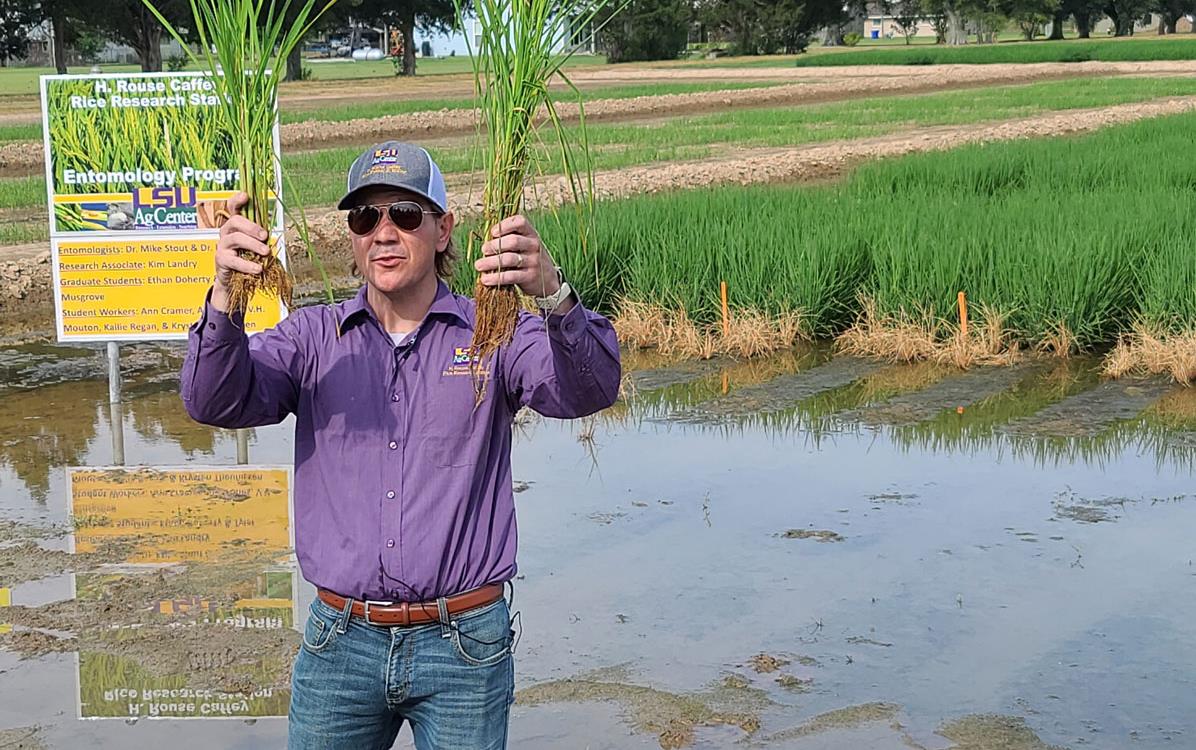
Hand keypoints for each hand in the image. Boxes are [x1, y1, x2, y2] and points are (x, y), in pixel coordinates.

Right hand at [211, 192, 270, 312]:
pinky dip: (247, 265)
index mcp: (235, 225)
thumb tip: (272, 231)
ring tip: (265, 252)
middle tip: (265, 236)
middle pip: (235, 221)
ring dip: (253, 244)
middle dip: (252, 226)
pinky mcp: (221, 260)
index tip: (245, 196)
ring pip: (236, 238)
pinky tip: (257, 268)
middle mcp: (226, 232)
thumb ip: (261, 235)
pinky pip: (234, 260)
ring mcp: (222, 245)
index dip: (237, 200)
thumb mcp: (256, 244)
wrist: (235, 281)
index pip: (233, 207)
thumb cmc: (247, 258)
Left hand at [475, 215, 559, 298]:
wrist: (549, 280)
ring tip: (478, 265)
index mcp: (531, 234)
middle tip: (484, 250)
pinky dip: (496, 278)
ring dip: (491, 262)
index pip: (520, 222)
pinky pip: (510, 276)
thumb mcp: (525, 245)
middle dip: (495, 245)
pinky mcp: (530, 276)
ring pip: (509, 259)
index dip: (505, 225)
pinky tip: (485, 279)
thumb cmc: (529, 259)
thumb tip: (485, 244)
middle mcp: (534, 245)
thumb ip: (509, 240)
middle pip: (513, 241)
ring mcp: (533, 261)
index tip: (493, 232)